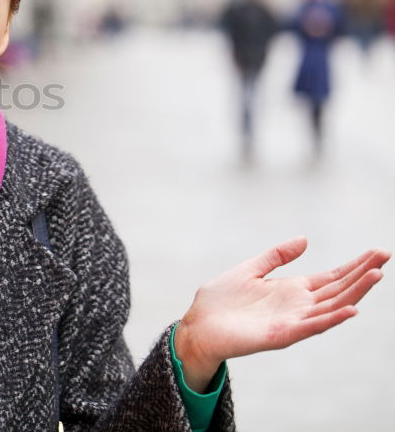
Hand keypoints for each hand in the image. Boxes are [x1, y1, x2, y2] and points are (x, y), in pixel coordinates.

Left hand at [174, 236, 389, 391]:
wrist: (198, 325)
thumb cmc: (220, 301)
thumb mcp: (250, 270)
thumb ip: (276, 256)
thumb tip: (305, 239)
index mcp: (292, 289)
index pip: (332, 277)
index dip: (355, 266)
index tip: (377, 252)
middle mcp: (298, 306)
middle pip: (339, 289)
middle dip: (363, 274)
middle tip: (385, 257)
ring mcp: (293, 321)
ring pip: (332, 307)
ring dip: (355, 293)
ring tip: (376, 276)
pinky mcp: (282, 335)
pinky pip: (312, 327)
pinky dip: (332, 319)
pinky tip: (350, 310)